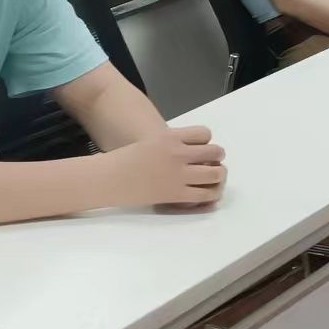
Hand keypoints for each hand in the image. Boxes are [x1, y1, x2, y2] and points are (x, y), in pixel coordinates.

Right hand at [101, 126, 226, 208]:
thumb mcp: (152, 142)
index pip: (204, 133)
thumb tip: (189, 152)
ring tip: (214, 179)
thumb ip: (172, 144)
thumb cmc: (126, 160)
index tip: (203, 149)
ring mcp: (179, 174)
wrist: (110, 178)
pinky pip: (204, 194)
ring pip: (215, 173)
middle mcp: (179, 153)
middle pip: (214, 152)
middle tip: (214, 164)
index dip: (207, 142)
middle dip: (217, 157)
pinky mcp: (176, 194)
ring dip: (218, 175)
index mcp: (171, 136)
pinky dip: (210, 194)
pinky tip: (207, 194)